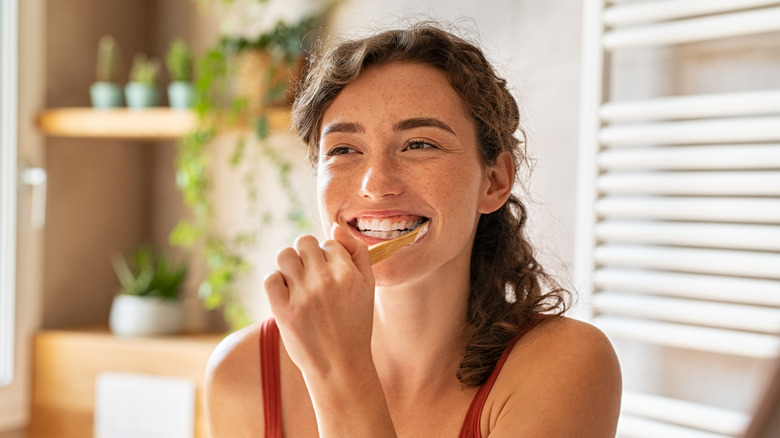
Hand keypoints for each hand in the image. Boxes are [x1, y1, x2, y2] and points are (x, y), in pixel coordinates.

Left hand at [264, 223, 375, 378]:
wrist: (341, 366)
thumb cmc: (355, 324)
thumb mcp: (368, 287)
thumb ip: (358, 252)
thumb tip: (335, 226)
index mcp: (347, 273)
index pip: (329, 243)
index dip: (328, 257)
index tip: (330, 276)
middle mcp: (325, 280)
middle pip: (304, 242)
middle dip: (307, 255)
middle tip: (311, 276)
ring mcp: (302, 296)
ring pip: (285, 255)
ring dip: (289, 265)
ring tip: (297, 282)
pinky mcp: (283, 311)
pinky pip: (270, 278)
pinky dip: (276, 283)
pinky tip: (287, 295)